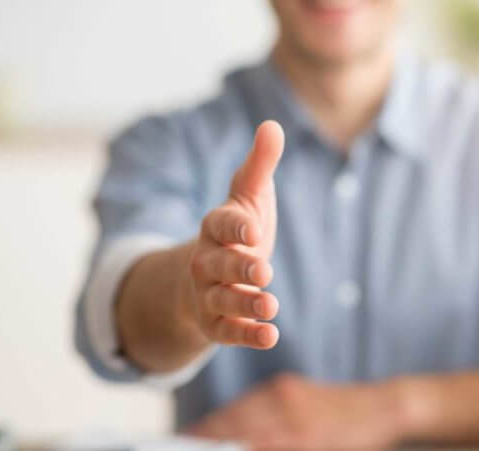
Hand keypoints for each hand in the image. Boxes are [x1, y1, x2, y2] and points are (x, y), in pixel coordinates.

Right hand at [184, 120, 283, 348]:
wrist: (210, 275)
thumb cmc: (237, 230)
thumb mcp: (248, 197)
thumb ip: (259, 165)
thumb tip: (272, 125)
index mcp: (215, 227)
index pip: (220, 224)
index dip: (236, 227)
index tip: (254, 230)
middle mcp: (206, 262)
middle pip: (218, 265)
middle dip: (239, 268)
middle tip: (264, 270)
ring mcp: (209, 294)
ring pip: (222, 300)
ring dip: (245, 303)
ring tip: (270, 304)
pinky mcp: (217, 323)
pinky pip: (228, 331)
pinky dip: (247, 334)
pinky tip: (270, 336)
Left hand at [186, 373, 405, 449]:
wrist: (383, 405)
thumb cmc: (341, 410)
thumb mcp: (304, 402)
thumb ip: (275, 417)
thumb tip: (240, 436)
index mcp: (279, 391)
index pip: (235, 411)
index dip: (208, 428)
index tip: (185, 439)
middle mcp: (282, 400)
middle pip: (235, 422)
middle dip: (207, 438)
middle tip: (182, 444)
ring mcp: (295, 418)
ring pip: (249, 435)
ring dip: (223, 443)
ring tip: (196, 447)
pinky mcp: (310, 435)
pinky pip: (273, 444)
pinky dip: (252, 447)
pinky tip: (238, 450)